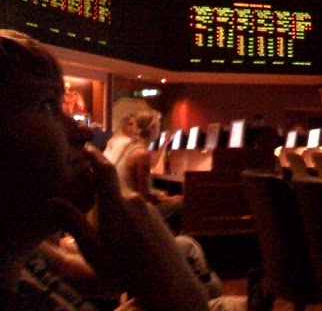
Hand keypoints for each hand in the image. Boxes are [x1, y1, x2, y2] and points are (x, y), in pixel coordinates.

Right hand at [48, 148, 207, 310]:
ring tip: (101, 217)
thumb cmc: (124, 267)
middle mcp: (134, 200)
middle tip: (85, 188)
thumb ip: (73, 222)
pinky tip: (120, 229)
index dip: (95, 156)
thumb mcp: (93, 248)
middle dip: (100, 183)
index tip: (86, 147)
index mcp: (116, 204)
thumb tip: (51, 200)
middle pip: (114, 183)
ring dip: (112, 200)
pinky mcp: (156, 217)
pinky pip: (135, 206)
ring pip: (125, 196)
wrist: (166, 278)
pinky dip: (124, 209)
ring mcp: (148, 208)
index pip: (105, 171)